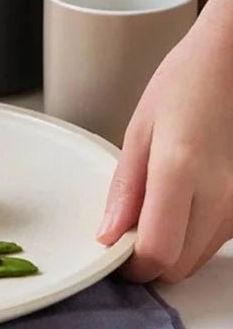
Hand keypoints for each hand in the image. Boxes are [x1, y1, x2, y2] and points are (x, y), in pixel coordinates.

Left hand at [97, 24, 232, 281]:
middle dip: (150, 258)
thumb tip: (109, 235)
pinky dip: (193, 235)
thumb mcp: (140, 129)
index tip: (115, 250)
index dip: (132, 262)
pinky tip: (182, 201)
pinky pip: (215, 240)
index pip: (158, 252)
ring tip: (157, 204)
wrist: (232, 62)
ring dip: (173, 247)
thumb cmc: (186, 84)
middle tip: (129, 230)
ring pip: (198, 259)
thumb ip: (125, 189)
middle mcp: (220, 195)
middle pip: (179, 266)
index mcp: (181, 170)